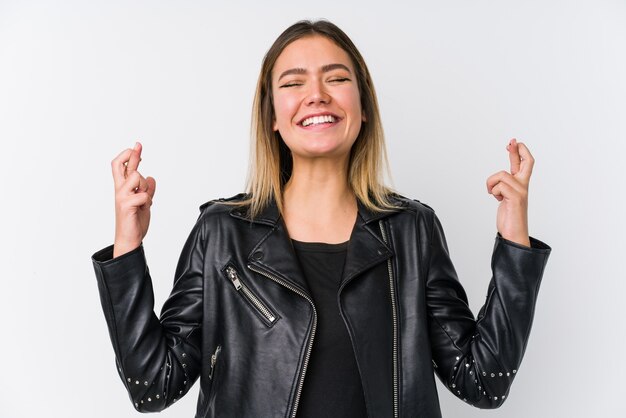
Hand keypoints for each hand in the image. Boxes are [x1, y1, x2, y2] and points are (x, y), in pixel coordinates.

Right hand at [111, 142, 156, 256]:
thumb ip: (147, 190)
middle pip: (121, 166)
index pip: (120, 167)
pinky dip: (148, 201)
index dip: (128, 156)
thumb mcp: (144, 202)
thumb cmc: (135, 221)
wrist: (130, 238)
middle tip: (138, 145)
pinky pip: (144, 195)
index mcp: (123, 188)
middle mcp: (119, 190)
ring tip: (143, 201)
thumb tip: (151, 177)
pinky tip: (143, 209)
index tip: (137, 147)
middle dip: (132, 155)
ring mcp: (121, 196)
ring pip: (138, 178)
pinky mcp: (125, 205)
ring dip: (145, 188)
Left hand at [486, 139, 533, 246]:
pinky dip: (493, 191)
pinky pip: (499, 186)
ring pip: (501, 175)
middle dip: (517, 150)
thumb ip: (504, 187)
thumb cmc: (509, 217)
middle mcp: (523, 186)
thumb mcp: (505, 198)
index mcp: (521, 185)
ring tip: (492, 193)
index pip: (525, 164)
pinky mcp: (516, 198)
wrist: (514, 233)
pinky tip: (497, 200)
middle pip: (526, 163)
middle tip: (512, 141)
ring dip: (491, 183)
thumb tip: (499, 180)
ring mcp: (521, 191)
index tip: (513, 142)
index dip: (519, 152)